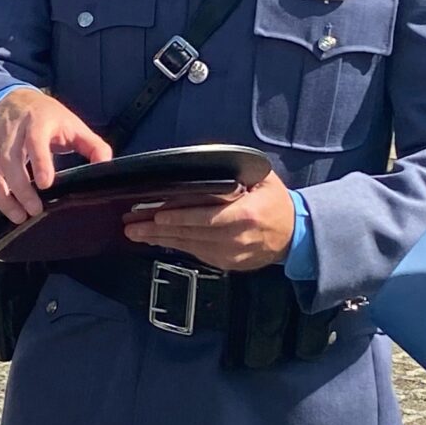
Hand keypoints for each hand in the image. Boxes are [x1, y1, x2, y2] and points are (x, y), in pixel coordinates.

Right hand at [0, 88, 112, 222]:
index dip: (39, 162)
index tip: (46, 184)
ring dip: (0, 195)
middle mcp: (11, 130)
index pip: (35, 141)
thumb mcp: (73, 125)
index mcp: (37, 121)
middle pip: (9, 161)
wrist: (13, 99)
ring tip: (16, 215)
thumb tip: (106, 164)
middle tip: (32, 211)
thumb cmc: (46, 117)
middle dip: (19, 189)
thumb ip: (93, 145)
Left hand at [124, 173, 298, 272]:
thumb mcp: (262, 178)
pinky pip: (195, 253)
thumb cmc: (275, 203)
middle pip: (191, 233)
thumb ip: (237, 170)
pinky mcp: (224, 264)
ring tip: (135, 232)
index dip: (181, 217)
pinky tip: (156, 240)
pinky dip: (174, 245)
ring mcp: (229, 254)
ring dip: (159, 239)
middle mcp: (235, 238)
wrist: (294, 236)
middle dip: (157, 229)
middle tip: (131, 224)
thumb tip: (206, 160)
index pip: (207, 217)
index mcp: (245, 215)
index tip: (157, 216)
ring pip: (188, 245)